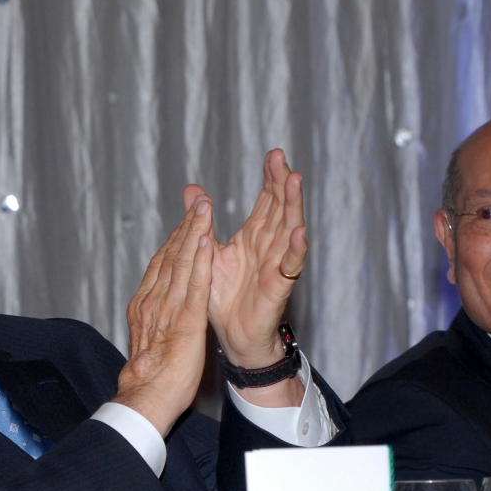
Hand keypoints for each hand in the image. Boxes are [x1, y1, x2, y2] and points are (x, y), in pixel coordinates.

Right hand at [115, 194, 214, 436]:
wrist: (146, 395)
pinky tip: (207, 244)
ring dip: (193, 234)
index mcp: (147, 302)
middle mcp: (154, 300)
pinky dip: (199, 263)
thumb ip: (157, 313)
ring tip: (204, 208)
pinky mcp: (184, 322)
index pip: (163, 263)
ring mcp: (168, 309)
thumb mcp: (152, 334)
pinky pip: (193, 287)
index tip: (188, 217)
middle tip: (198, 199)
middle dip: (185, 225)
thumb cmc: (153, 373)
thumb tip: (161, 302)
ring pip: (181, 264)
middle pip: (171, 256)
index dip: (176, 237)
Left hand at [201, 149, 306, 406]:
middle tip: (282, 159)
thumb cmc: (224, 297)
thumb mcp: (208, 251)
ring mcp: (275, 266)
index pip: (267, 202)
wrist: (232, 336)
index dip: (271, 180)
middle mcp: (268, 248)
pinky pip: (288, 267)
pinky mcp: (277, 288)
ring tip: (295, 181)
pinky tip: (298, 233)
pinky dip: (294, 250)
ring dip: (293, 207)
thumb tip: (192, 191)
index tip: (274, 155)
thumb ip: (203, 221)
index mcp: (254, 238)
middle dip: (283, 184)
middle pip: (280, 210)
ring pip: (288, 231)